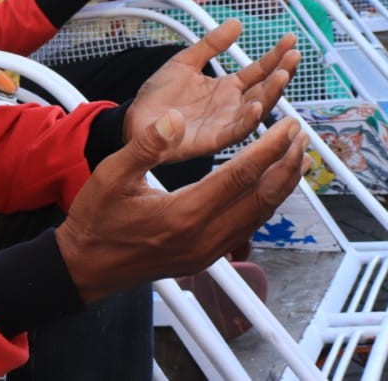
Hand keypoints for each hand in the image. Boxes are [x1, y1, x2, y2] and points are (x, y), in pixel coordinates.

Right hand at [56, 114, 308, 302]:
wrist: (86, 267)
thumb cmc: (96, 221)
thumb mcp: (111, 175)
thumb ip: (146, 146)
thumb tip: (175, 119)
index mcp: (184, 214)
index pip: (240, 176)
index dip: (269, 149)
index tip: (288, 126)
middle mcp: (204, 238)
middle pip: (262, 199)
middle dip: (286, 165)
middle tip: (302, 136)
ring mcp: (207, 252)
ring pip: (259, 216)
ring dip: (281, 185)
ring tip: (296, 157)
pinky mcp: (205, 257)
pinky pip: (247, 227)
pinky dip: (265, 203)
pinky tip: (268, 187)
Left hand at [123, 19, 299, 163]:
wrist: (134, 119)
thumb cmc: (159, 95)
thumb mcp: (185, 62)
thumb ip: (211, 45)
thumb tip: (236, 23)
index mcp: (227, 88)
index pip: (258, 71)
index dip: (275, 56)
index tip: (290, 40)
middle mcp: (231, 107)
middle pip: (264, 90)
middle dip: (281, 73)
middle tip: (293, 56)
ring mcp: (223, 124)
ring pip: (256, 111)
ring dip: (270, 95)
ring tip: (281, 76)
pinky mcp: (210, 141)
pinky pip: (233, 133)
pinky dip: (246, 121)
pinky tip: (255, 107)